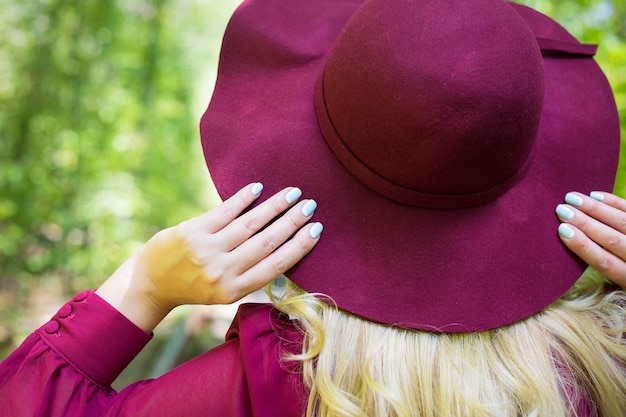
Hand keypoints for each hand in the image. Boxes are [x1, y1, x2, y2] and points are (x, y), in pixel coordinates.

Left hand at [97, 183, 322, 331]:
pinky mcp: (191, 232)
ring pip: (249, 224)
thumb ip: (249, 274)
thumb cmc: (194, 286)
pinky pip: (224, 211)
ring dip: (274, 206)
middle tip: (311, 205)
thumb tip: (285, 246)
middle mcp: (222, 272)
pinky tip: (258, 188)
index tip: (316, 230)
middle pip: (266, 242)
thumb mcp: (224, 291)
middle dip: (292, 222)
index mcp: (235, 290)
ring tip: (293, 193)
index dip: (299, 247)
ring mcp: (206, 251)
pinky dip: (243, 199)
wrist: (152, 283)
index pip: (276, 265)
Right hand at [556, 191, 625, 288]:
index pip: (605, 262)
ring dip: (595, 208)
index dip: (583, 246)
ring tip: (571, 198)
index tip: (562, 231)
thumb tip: (579, 248)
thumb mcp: (625, 291)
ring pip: (623, 222)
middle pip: (612, 239)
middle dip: (584, 223)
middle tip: (561, 209)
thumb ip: (611, 273)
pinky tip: (596, 195)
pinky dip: (614, 202)